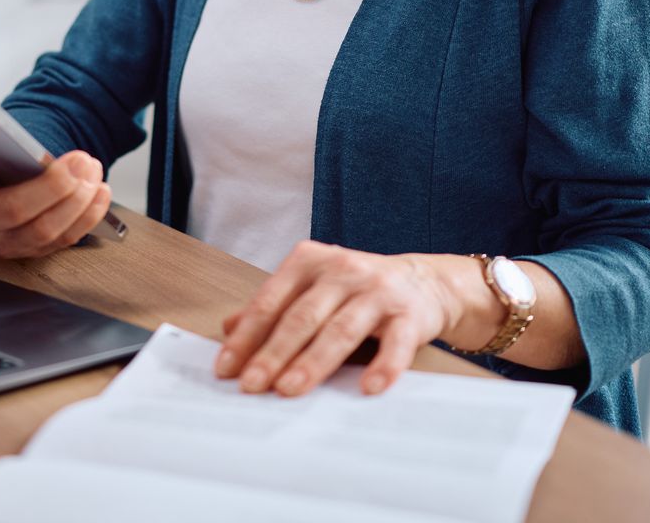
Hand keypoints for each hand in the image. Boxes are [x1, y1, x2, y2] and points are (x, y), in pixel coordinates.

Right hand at [0, 112, 111, 258]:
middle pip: (11, 209)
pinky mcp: (30, 251)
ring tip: (91, 168)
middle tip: (77, 160)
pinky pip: (64, 239)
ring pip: (44, 229)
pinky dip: (87, 214)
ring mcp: (1, 242)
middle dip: (50, 185)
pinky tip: (99, 190)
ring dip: (76, 199)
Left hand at [215, 241, 461, 396]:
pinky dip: (383, 366)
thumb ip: (274, 306)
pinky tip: (368, 387)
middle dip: (273, 353)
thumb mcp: (312, 288)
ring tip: (290, 389)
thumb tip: (228, 327)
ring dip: (313, 362)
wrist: (422, 280)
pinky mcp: (409, 313)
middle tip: (252, 384)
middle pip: (302, 317)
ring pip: (340, 329)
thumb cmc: (357, 288)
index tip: (226, 367)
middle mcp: (341, 270)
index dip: (247, 336)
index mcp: (309, 261)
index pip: (270, 301)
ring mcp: (377, 290)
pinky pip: (395, 343)